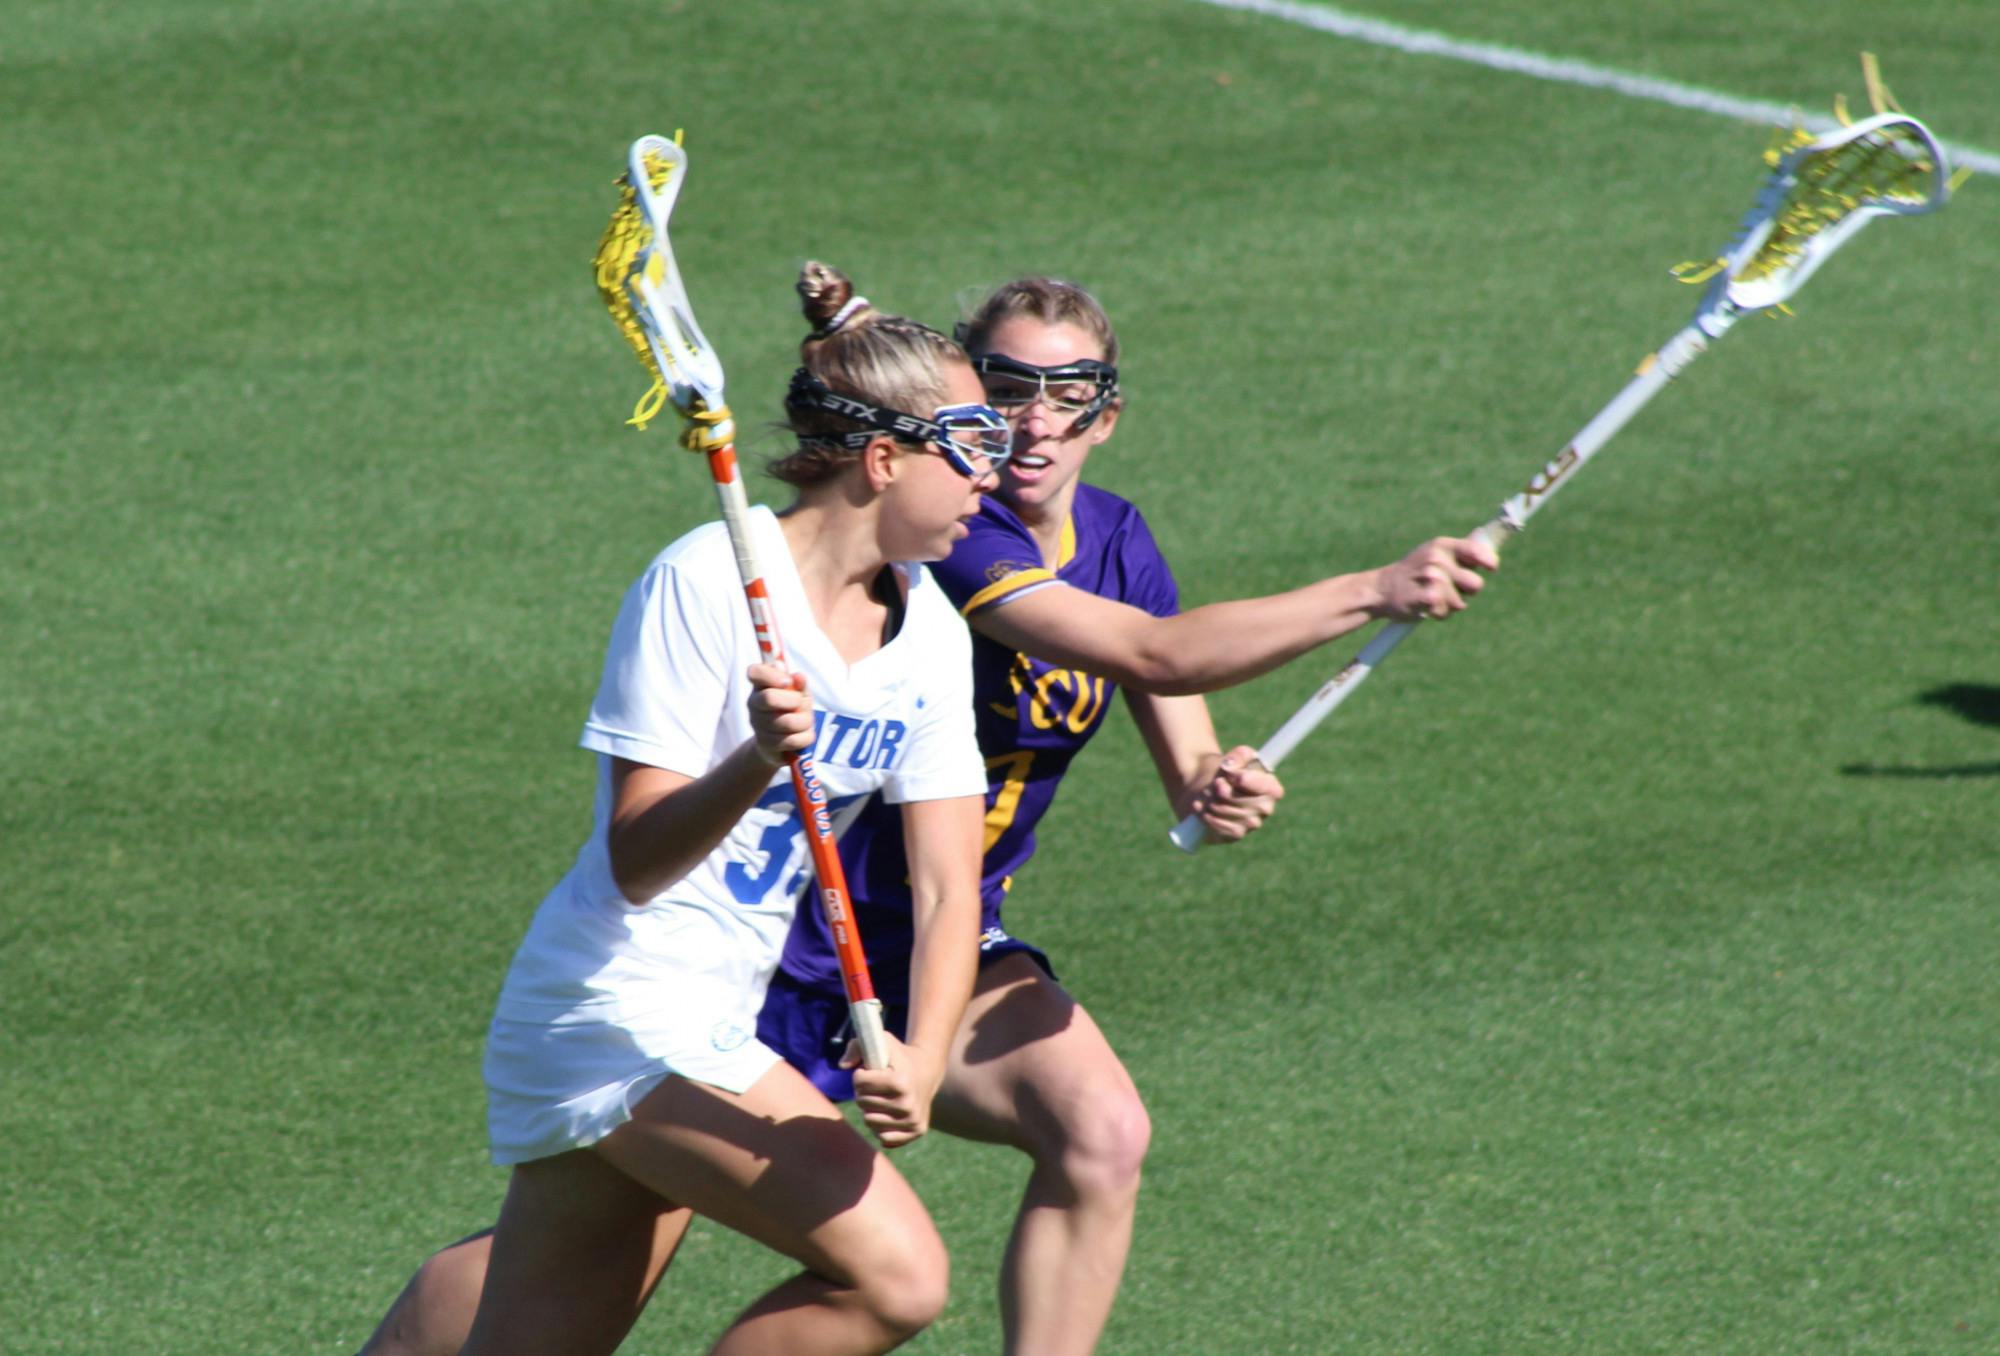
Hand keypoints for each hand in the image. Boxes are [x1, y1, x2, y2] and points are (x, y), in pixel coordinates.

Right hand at [744, 663, 814, 766]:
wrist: (781, 742)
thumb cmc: (791, 708)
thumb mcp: (798, 692)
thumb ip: (799, 683)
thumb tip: (798, 677)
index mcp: (760, 685)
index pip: (755, 672)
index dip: (772, 675)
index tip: (788, 681)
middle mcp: (754, 703)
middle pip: (769, 698)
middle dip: (794, 701)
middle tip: (800, 703)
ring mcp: (757, 724)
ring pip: (787, 722)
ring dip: (805, 721)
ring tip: (805, 721)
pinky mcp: (765, 744)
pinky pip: (792, 740)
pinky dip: (804, 737)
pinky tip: (802, 734)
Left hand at [844, 1034, 940, 1148]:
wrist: (928, 1072)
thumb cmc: (900, 1056)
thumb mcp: (883, 1042)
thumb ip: (858, 1046)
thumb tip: (842, 1065)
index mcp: (900, 1082)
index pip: (859, 1081)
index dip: (861, 1073)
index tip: (870, 1070)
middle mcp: (908, 1104)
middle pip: (861, 1102)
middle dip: (864, 1091)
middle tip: (876, 1084)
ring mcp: (913, 1120)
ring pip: (869, 1121)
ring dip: (870, 1109)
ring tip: (882, 1097)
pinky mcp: (916, 1132)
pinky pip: (884, 1138)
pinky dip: (881, 1127)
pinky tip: (889, 1114)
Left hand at [1182, 744, 1284, 843]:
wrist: (1204, 785)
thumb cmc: (1224, 770)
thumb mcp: (1234, 756)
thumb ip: (1239, 755)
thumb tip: (1230, 766)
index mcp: (1271, 788)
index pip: (1268, 788)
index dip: (1248, 781)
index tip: (1230, 774)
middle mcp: (1265, 808)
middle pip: (1242, 801)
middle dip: (1222, 790)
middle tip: (1215, 783)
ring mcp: (1252, 824)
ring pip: (1228, 812)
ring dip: (1211, 800)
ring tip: (1205, 793)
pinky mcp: (1235, 835)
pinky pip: (1221, 826)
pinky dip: (1207, 815)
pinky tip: (1201, 807)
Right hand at [1375, 536, 1497, 621]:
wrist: (1380, 588)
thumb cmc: (1413, 572)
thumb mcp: (1433, 553)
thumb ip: (1460, 550)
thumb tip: (1486, 541)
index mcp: (1441, 546)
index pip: (1475, 550)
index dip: (1489, 561)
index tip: (1491, 568)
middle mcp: (1437, 559)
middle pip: (1475, 584)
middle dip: (1467, 591)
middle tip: (1449, 589)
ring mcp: (1432, 578)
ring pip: (1460, 603)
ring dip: (1450, 605)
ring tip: (1432, 598)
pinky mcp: (1426, 598)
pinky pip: (1445, 612)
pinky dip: (1439, 614)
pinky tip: (1427, 608)